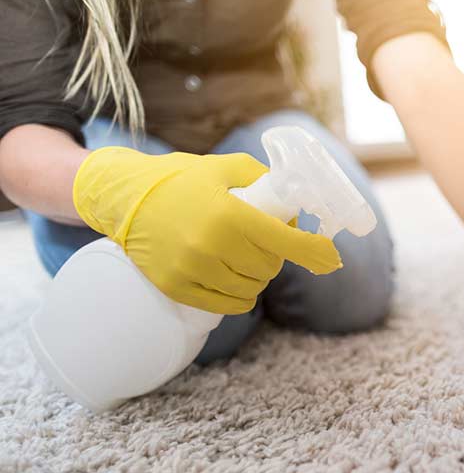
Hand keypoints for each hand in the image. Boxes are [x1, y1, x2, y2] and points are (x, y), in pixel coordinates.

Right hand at [73, 147, 341, 313]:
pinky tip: (238, 283)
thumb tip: (296, 204)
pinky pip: (227, 304)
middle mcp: (212, 245)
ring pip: (251, 288)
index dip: (314, 252)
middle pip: (269, 267)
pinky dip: (240, 297)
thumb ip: (263, 179)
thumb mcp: (225, 168)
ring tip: (247, 260)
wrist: (123, 197)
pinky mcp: (176, 287)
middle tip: (266, 245)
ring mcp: (192, 269)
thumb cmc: (180, 179)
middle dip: (276, 258)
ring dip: (258, 278)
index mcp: (230, 214)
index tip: (331, 258)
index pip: (285, 242)